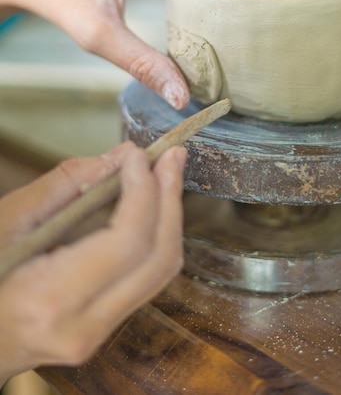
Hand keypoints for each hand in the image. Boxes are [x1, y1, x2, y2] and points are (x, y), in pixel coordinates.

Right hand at [0, 141, 185, 383]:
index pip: (128, 242)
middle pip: (157, 258)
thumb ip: (65, 185)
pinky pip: (146, 280)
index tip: (141, 156)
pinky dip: (155, 236)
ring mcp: (96, 336)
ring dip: (168, 215)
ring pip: (160, 272)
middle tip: (172, 156)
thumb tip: (122, 155)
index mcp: (51, 299)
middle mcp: (83, 327)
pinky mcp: (102, 331)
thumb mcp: (5, 221)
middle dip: (169, 198)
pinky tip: (152, 206)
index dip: (144, 192)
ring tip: (167, 172)